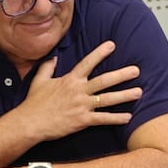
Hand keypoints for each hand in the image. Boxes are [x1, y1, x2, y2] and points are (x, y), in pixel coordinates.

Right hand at [20, 40, 141, 140]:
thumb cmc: (33, 104)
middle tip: (136, 70)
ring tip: (139, 92)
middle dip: (121, 75)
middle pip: (104, 80)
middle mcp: (78, 91)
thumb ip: (47, 68)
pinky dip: (116, 118)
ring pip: (107, 99)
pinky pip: (102, 119)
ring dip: (124, 96)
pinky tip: (128, 117)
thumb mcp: (39, 81)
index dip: (100, 53)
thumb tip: (53, 57)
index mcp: (70, 80)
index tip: (112, 45)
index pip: (87, 63)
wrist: (29, 123)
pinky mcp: (82, 120)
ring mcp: (81, 105)